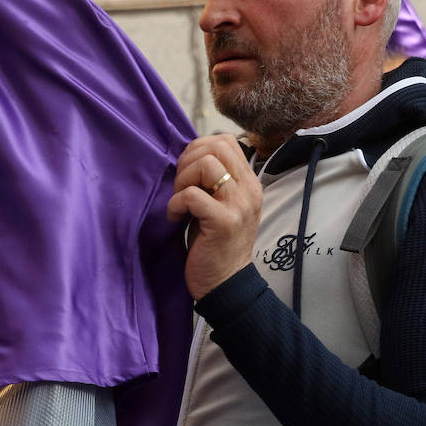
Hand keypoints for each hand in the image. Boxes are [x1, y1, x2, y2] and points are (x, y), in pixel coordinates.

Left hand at [165, 134, 261, 299]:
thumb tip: (190, 154)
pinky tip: (175, 218)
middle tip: (181, 187)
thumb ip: (214, 180)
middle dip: (188, 161)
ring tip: (180, 202)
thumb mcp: (222, 205)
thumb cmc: (216, 244)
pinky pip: (191, 195)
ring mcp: (239, 205)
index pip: (226, 141)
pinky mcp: (223, 222)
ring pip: (206, 165)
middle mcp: (249, 190)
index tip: (187, 173)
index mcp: (250, 183)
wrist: (225, 283)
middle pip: (216, 147)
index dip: (199, 149)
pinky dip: (175, 204)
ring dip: (182, 180)